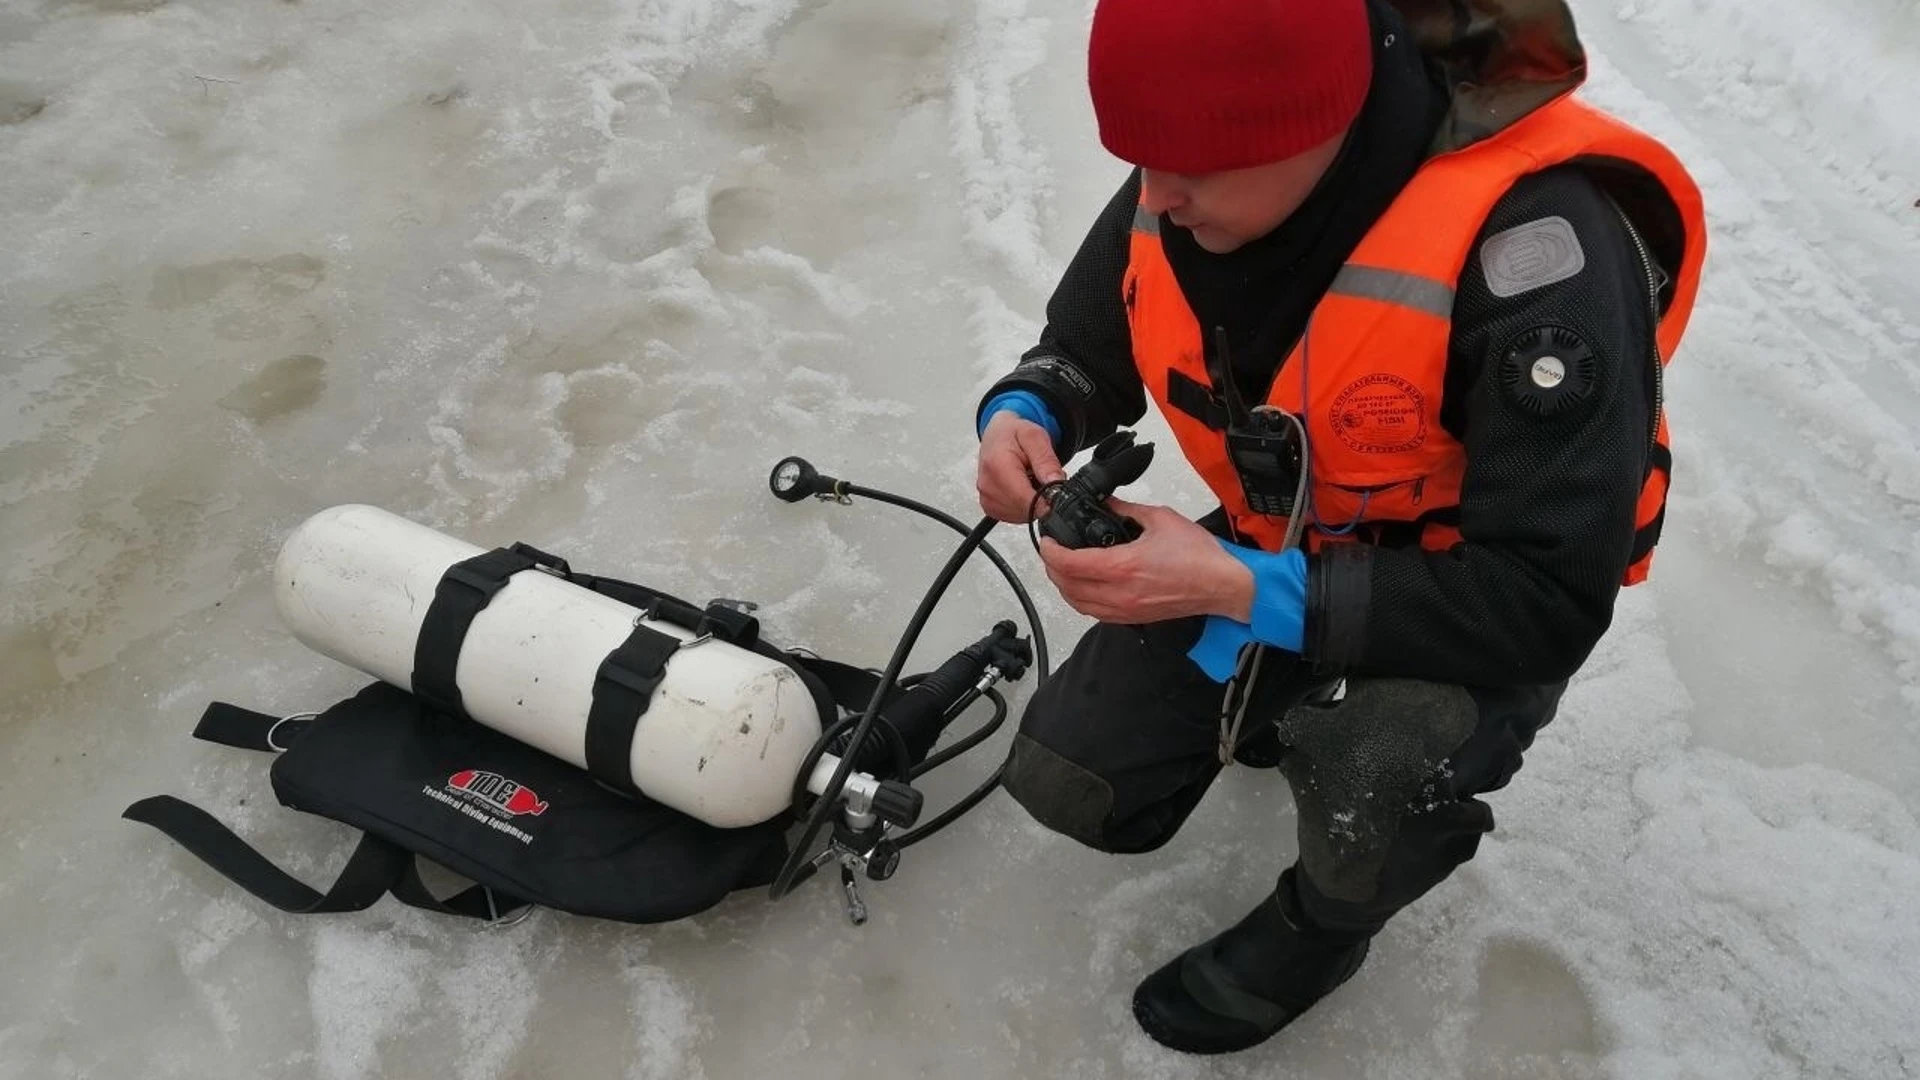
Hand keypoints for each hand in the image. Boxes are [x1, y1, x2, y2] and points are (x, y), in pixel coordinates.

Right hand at [976, 412, 1066, 522]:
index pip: (1025, 500)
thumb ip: (1046, 461)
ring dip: (1033, 503)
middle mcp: (988, 485)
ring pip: (1022, 516)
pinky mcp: (989, 506)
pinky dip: (1024, 507)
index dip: (1046, 501)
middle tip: (1042, 478)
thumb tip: (1056, 484)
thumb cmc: (1013, 434)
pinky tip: (1023, 489)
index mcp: (997, 466)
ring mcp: (986, 498)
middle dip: (1041, 499)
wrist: (997, 435)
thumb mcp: (1036, 437)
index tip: (1055, 491)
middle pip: (1025, 510)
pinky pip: (1014, 516)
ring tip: (1031, 481)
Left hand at [1037, 497, 1254, 623]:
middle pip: (1068, 587)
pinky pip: (1095, 613)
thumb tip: (1105, 502)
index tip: (1047, 540)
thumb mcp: (1160, 518)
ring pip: (1078, 604)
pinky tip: (1084, 586)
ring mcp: (1126, 610)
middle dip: (1052, 569)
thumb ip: (1126, 509)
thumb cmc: (1198, 555)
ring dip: (1064, 587)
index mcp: (1124, 566)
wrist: (1223, 585)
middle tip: (1052, 551)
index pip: (1071, 564)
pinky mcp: (1133, 618)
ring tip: (1063, 568)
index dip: (1051, 552)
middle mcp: (1120, 593)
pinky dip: (1081, 600)